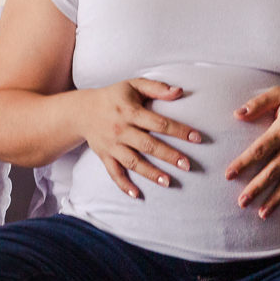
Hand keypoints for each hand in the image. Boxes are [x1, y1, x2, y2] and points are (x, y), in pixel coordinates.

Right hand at [79, 79, 202, 199]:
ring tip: (168, 182)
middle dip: (168, 155)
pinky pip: (114, 173)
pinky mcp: (104, 156)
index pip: (158, 123)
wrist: (82, 111)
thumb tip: (179, 91)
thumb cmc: (114, 96)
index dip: (178, 130)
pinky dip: (123, 185)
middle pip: (147, 145)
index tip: (197, 138)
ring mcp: (112, 145)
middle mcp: (120, 129)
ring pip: (132, 162)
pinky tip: (137, 195)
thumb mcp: (133, 85)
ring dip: (150, 173)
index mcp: (130, 111)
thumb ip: (156, 88)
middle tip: (187, 165)